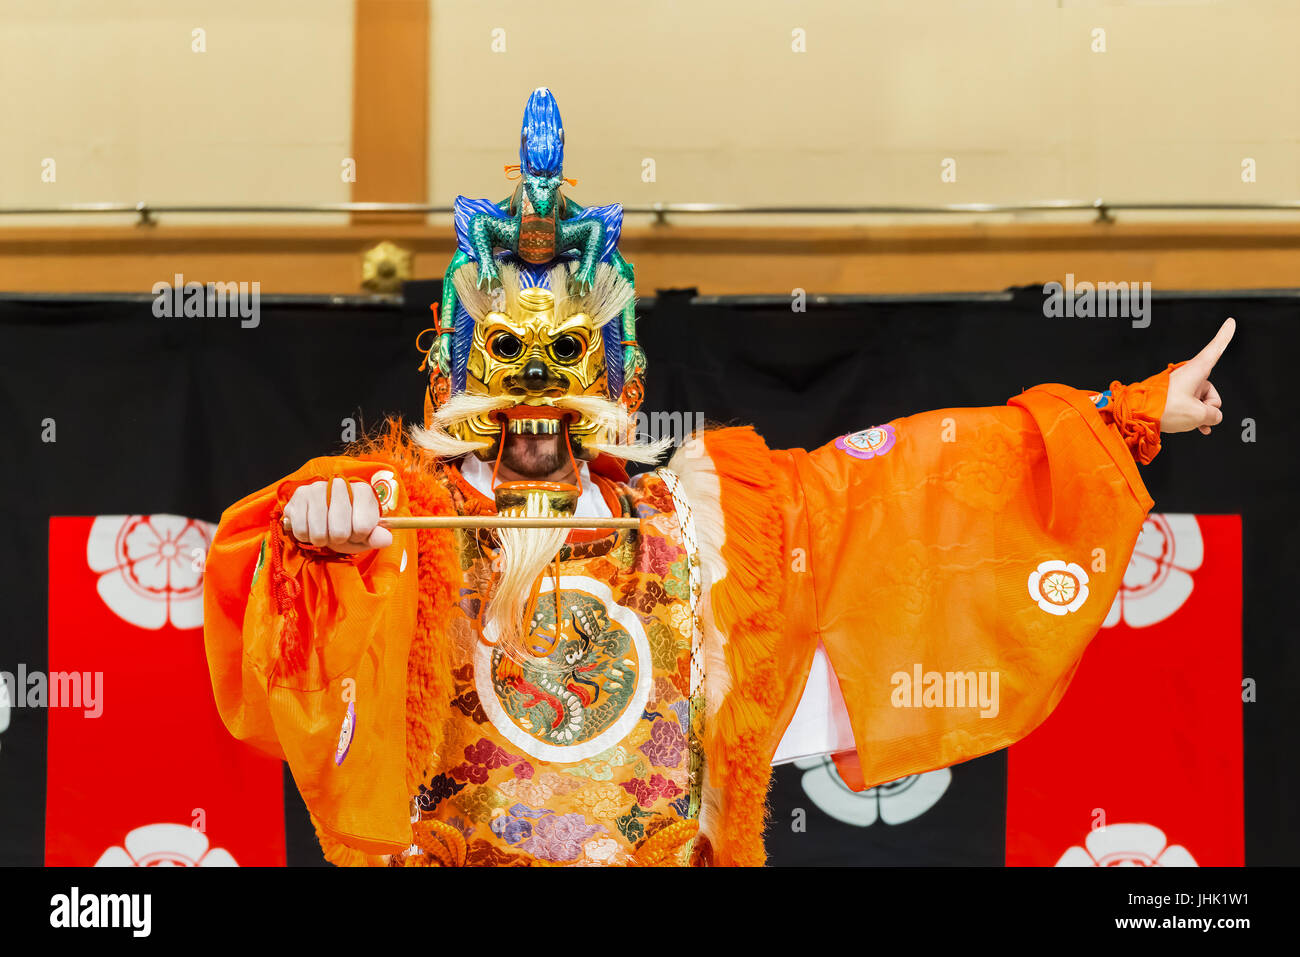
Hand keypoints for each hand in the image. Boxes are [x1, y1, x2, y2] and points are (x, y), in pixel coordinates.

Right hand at [283, 478, 392, 553]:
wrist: (323, 513)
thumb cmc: (348, 524)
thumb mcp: (366, 533)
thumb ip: (377, 537)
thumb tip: (385, 540)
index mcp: (362, 491)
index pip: (362, 527)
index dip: (359, 537)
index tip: (356, 532)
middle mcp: (339, 484)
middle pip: (340, 531)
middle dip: (339, 540)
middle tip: (338, 533)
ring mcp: (316, 488)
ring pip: (319, 533)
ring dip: (322, 540)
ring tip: (325, 531)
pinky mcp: (298, 497)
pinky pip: (301, 530)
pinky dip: (306, 536)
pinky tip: (311, 527)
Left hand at [1162, 318, 1234, 434]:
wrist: (1137, 415)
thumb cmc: (1165, 409)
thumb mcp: (1197, 415)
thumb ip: (1213, 415)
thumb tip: (1213, 417)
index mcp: (1197, 371)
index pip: (1216, 349)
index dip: (1224, 336)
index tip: (1230, 322)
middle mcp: (1190, 375)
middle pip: (1211, 391)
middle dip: (1209, 408)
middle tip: (1196, 417)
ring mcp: (1181, 386)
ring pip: (1200, 402)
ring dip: (1200, 415)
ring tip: (1191, 424)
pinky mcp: (1173, 396)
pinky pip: (1191, 405)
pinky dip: (1195, 416)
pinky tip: (1199, 428)